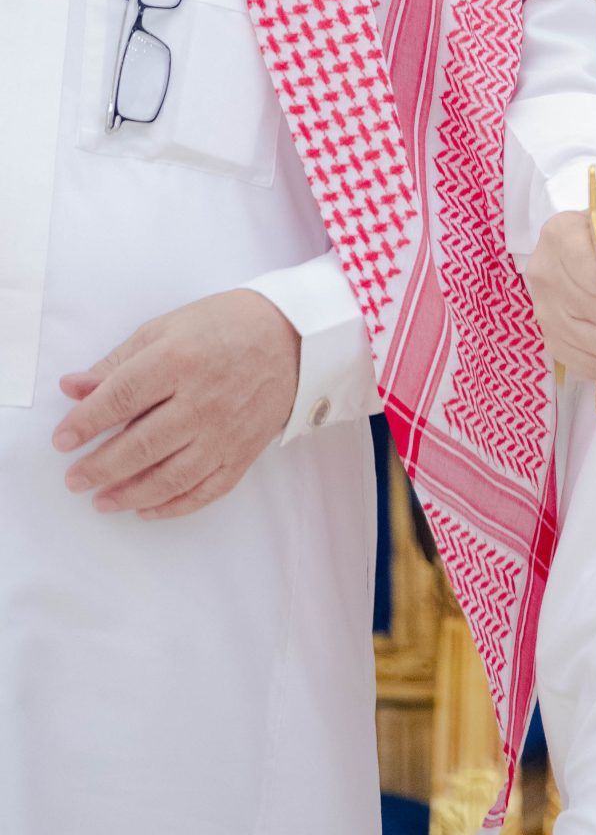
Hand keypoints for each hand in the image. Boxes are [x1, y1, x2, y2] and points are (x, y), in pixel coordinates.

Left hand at [53, 287, 302, 518]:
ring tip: (100, 500)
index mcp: (179, 360)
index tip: (62, 440)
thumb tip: (72, 388)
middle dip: (99, 467)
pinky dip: (173, 506)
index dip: (85, 422)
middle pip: (140, 444)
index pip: (121, 397)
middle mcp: (202, 400)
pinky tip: (146, 508)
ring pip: (170, 476)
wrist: (295, 338)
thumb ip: (118, 362)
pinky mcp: (244, 452)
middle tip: (74, 479)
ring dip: (129, 493)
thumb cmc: (226, 326)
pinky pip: (206, 489)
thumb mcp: (167, 328)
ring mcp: (225, 431)